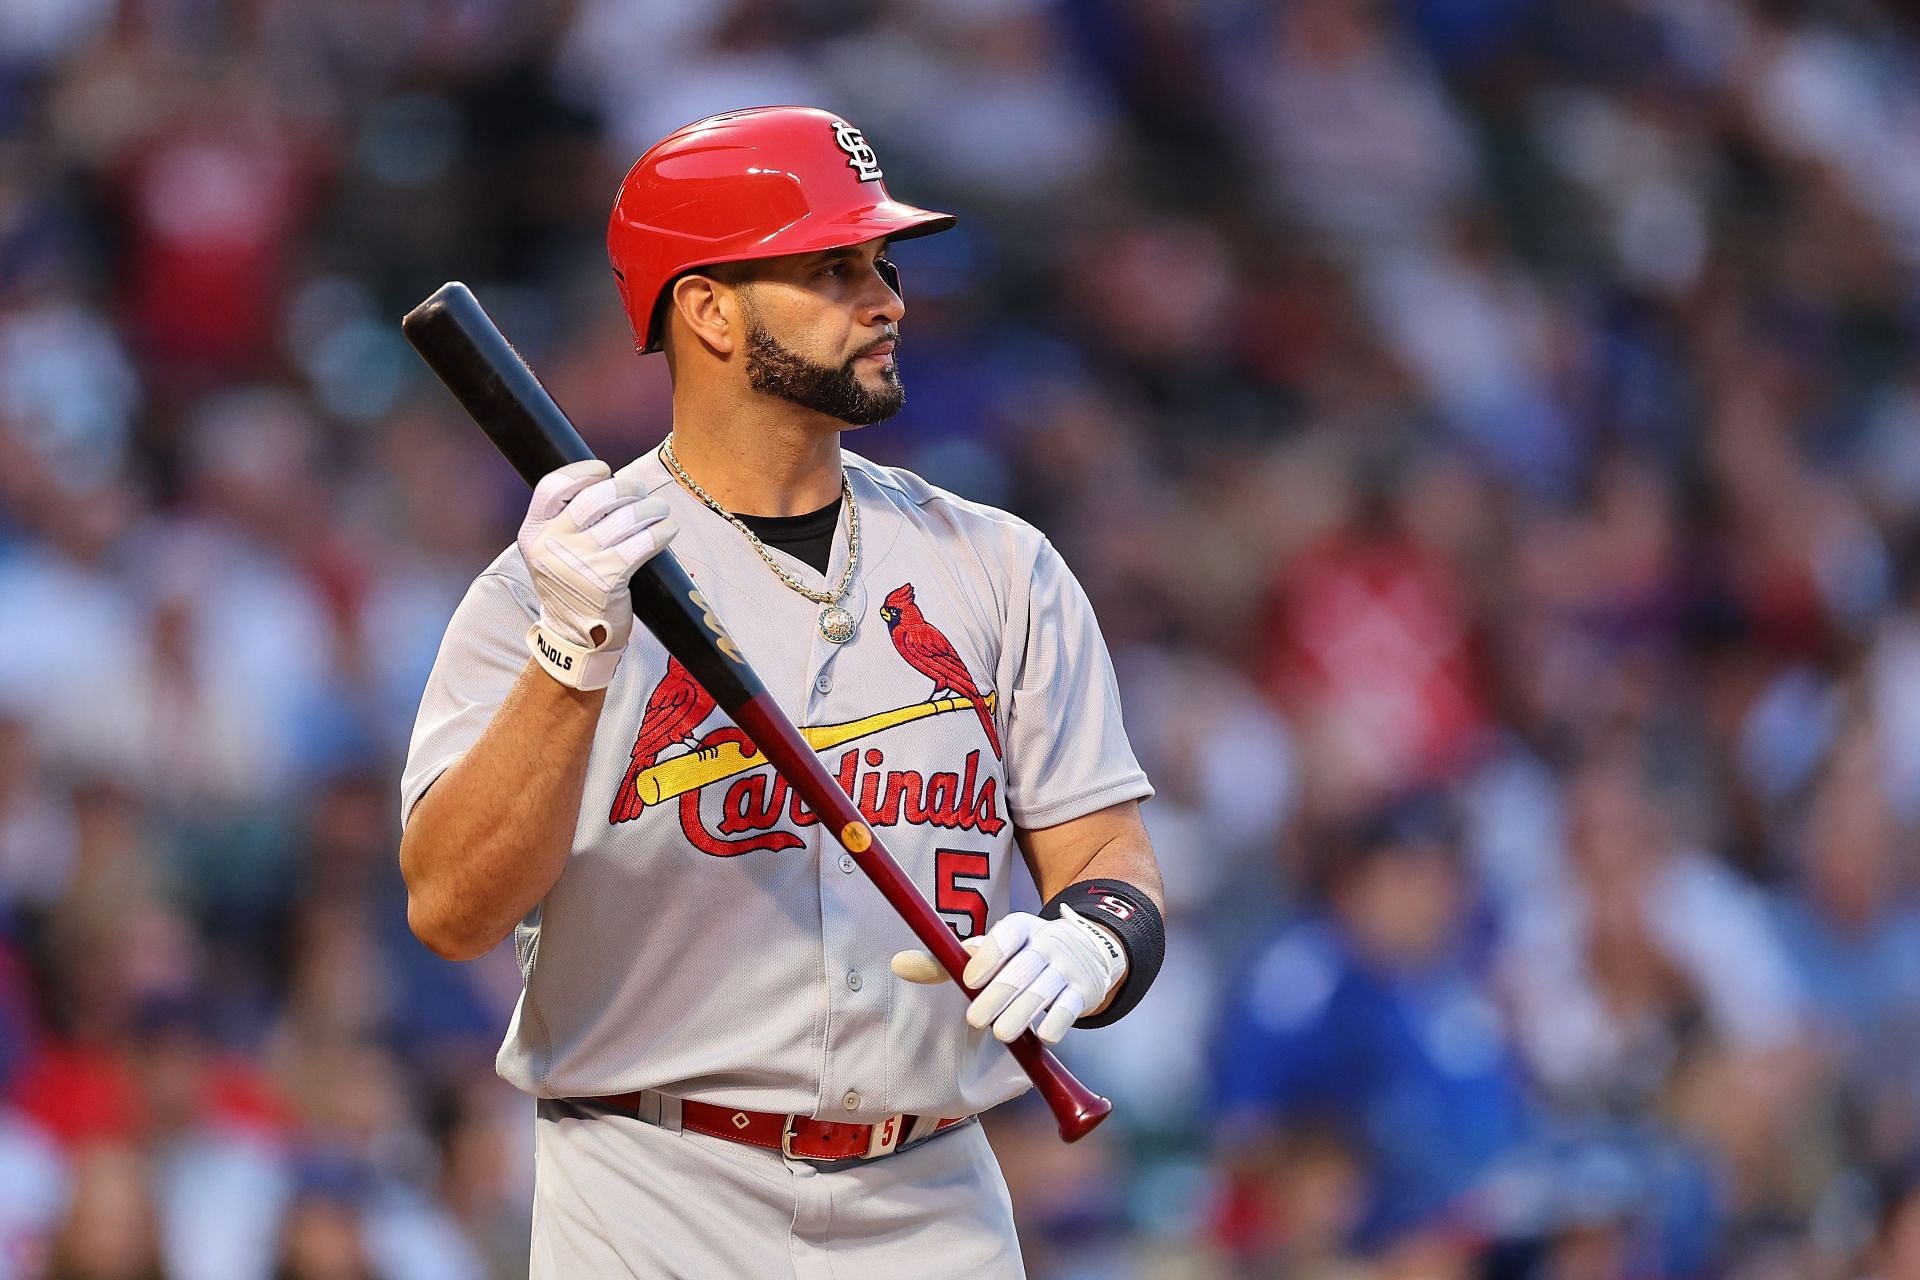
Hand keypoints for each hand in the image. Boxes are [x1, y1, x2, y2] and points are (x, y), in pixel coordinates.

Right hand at [518, 460, 676, 689]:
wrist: (576, 639)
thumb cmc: (572, 587)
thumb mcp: (552, 552)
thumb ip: (567, 521)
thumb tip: (608, 483)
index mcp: (533, 533)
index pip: (553, 485)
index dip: (582, 472)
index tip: (605, 470)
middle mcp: (551, 545)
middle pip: (597, 497)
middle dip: (627, 488)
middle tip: (641, 493)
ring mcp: (579, 563)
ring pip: (625, 518)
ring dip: (651, 509)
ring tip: (659, 511)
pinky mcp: (607, 580)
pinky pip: (643, 543)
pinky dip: (661, 532)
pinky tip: (667, 531)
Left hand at [889, 907, 1125, 1043]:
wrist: (1088, 950)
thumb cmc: (1023, 955)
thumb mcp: (991, 950)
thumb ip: (947, 962)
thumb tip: (898, 965)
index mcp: (1021, 927)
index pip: (1007, 934)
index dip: (989, 956)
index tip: (969, 981)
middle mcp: (1047, 943)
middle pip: (1022, 969)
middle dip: (999, 996)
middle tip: (976, 1020)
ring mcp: (1069, 966)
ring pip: (1044, 991)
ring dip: (1022, 1014)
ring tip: (1002, 1033)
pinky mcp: (1084, 991)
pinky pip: (1070, 1009)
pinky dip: (1056, 1023)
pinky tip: (1043, 1035)